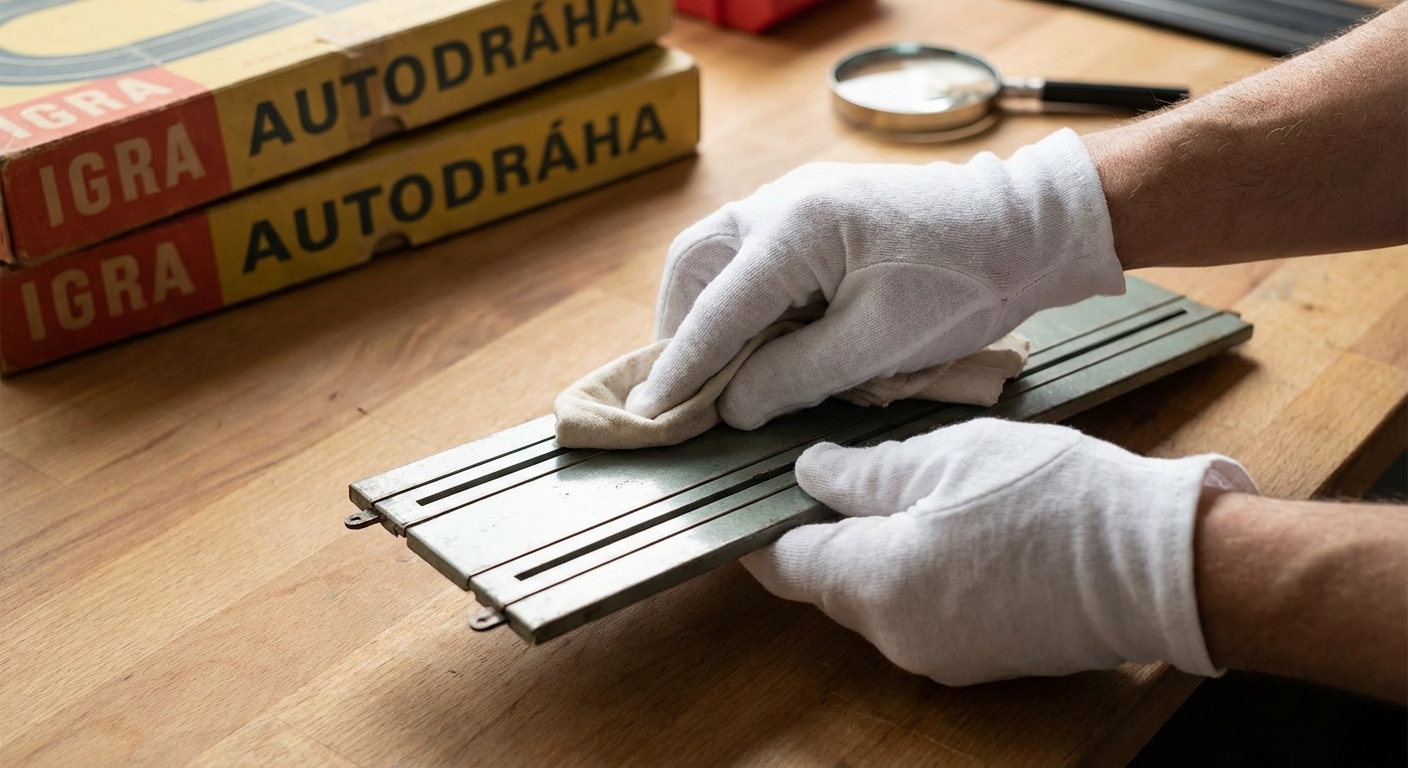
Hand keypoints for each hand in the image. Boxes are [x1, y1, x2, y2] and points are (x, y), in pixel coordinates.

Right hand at [625, 129, 1124, 429]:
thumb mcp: (876, 344)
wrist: (1026, 228)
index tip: (648, 416)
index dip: (679, 368)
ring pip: (720, 254)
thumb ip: (794, 376)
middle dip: (679, 328)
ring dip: (707, 310)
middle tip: (679, 389)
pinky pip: (755, 254)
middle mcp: (782, 202)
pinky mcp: (821, 212)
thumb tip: (730, 407)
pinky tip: (757, 339)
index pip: (715, 310)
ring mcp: (800, 200)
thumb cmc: (962, 283)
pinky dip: (740, 297)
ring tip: (713, 370)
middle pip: (696, 264)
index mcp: (794, 229)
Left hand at [742, 419, 1257, 685]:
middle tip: (829, 467)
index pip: (784, 564)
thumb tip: (808, 474)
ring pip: (876, 596)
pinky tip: (945, 523)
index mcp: (875, 585)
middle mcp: (897, 636)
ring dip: (873, 547)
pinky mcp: (981, 657)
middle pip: (828, 582)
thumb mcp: (944, 457)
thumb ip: (862, 473)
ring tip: (897, 485)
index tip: (748, 491)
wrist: (1160, 562)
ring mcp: (941, 656)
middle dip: (821, 530)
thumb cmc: (1051, 495)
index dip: (760, 527)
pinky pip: (922, 609)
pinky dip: (915, 569)